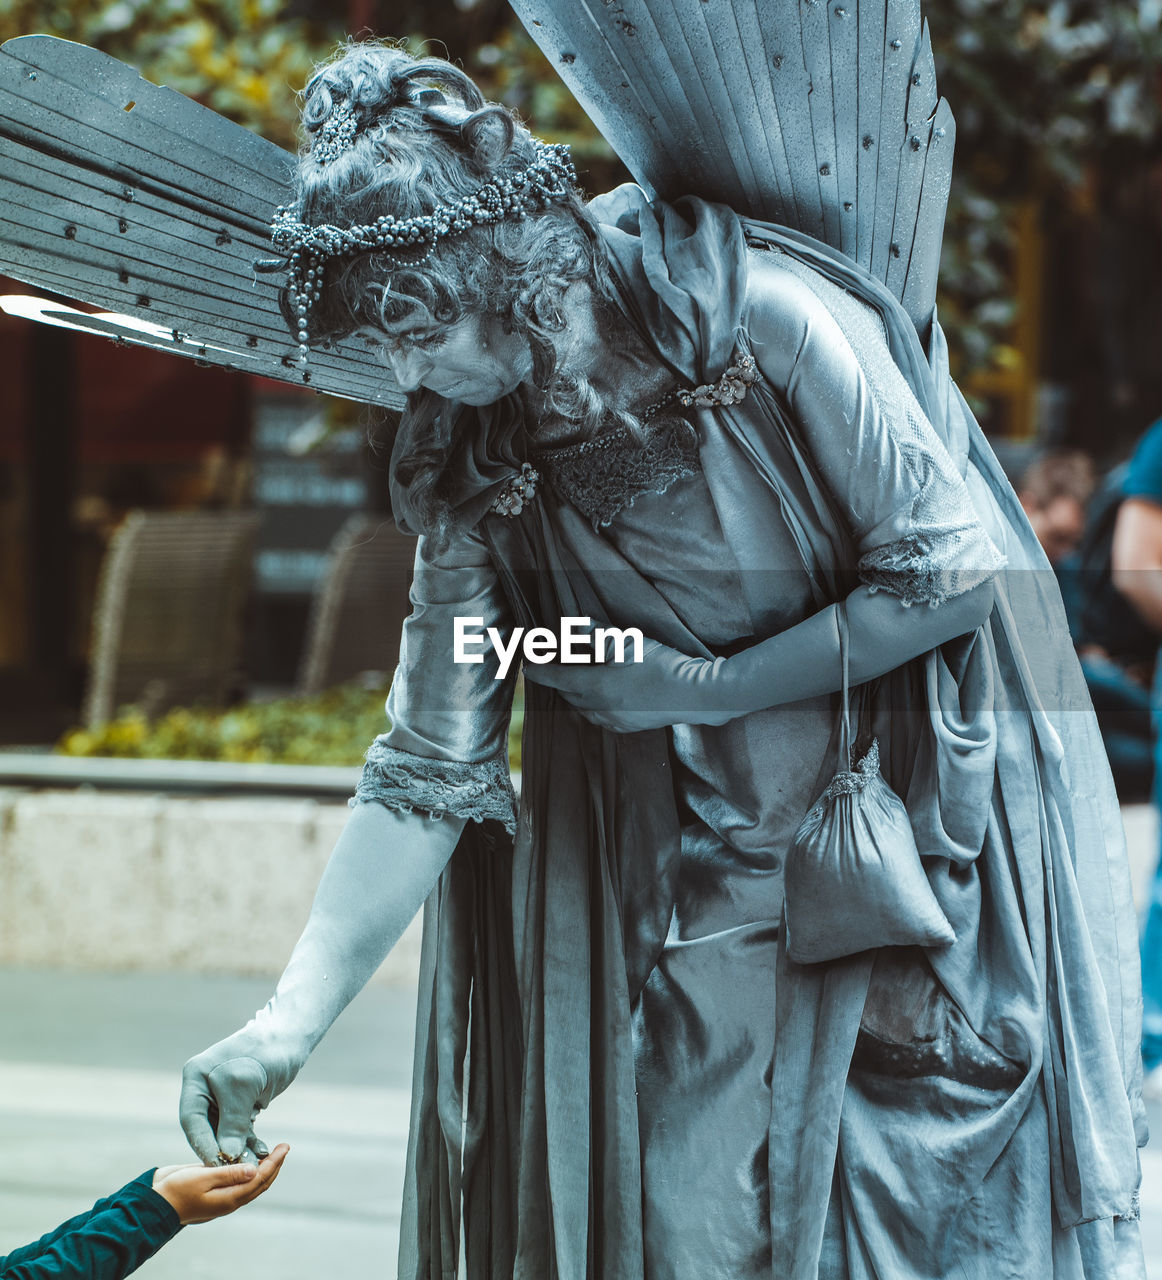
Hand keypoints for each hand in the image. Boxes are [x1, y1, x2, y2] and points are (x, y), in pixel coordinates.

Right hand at [153, 1144, 288, 1223]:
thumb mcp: (203, 1178)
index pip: (260, 1179)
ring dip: (264, 1168)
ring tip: (272, 1152)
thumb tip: (255, 1170)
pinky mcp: (214, 1189)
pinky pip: (238, 1180)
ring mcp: (221, 1196)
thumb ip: (229, 1174)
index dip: (275, 1162)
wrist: (153, 1203)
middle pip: (260, 1183)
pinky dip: (249, 1169)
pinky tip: (249, 1158)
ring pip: (251, 1183)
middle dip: (274, 1165)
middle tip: (284, 1147)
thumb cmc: (176, 1190)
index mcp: (229, 1199)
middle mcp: (229, 1199)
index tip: (285, 1147)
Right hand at [180, 1021, 306, 1165]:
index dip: (202, 1144)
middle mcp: (204, 1087)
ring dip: (237, 1148)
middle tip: (234, 1170)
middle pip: (206, 1127)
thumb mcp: (244, 1087)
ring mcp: (221, 1095)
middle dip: (221, 1149)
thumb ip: (233, 1122)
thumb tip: (227, 1156)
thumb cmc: (264, 1053)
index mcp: (195, 1077)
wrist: (289, 1036)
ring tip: (253, 1164)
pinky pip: (238, 1126)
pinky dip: (248, 1139)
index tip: (213, 1165)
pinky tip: (260, 1151)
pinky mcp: (238, 1101)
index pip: (192, 1119)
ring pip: (223, 1130)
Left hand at [523, 637, 734, 731]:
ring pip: (584, 709)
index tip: (528, 664)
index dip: (539, 671)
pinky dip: (594, 706)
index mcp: (594, 686)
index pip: (556, 678)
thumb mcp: (626, 641)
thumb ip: (595, 632)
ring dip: (577, 695)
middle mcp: (599, 708)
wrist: (692, 694)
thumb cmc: (659, 664)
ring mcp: (614, 721)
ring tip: (579, 680)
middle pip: (568, 695)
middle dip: (559, 682)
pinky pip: (601, 718)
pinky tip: (603, 697)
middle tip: (555, 667)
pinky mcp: (629, 727)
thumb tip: (571, 623)